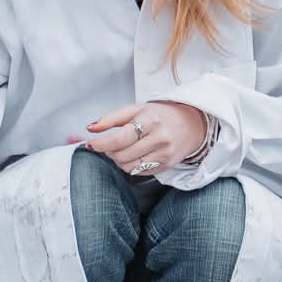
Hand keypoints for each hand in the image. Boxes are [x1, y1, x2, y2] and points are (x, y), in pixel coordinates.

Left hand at [74, 101, 206, 178]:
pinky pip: (140, 172)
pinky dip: (131, 166)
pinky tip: (135, 155)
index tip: (90, 144)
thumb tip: (90, 128)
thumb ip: (111, 118)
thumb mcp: (136, 109)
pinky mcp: (167, 165)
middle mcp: (159, 138)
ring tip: (121, 151)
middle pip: (122, 155)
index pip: (120, 138)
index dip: (101, 144)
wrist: (191, 124)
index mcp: (150, 120)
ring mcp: (164, 154)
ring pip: (129, 167)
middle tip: (109, 145)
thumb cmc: (160, 115)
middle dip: (110, 152)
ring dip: (119, 161)